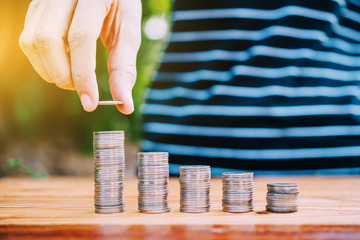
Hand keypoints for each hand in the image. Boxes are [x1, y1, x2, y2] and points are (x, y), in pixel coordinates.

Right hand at [19, 0, 141, 113]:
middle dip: (62, 75)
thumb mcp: (128, 31)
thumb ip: (124, 67)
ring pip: (31, 41)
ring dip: (50, 70)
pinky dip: (44, 60)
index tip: (90, 103)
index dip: (83, 74)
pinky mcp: (36, 8)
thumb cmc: (119, 6)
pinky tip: (63, 63)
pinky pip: (29, 38)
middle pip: (47, 39)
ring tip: (73, 78)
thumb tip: (124, 105)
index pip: (80, 37)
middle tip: (82, 90)